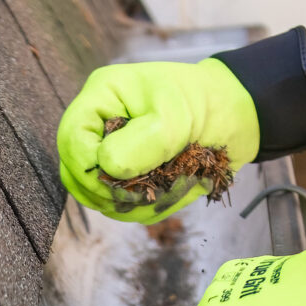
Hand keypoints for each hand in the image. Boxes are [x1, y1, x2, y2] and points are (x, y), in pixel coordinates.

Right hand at [56, 59, 259, 223]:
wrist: (234, 117)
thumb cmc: (205, 103)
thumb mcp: (176, 116)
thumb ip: (141, 142)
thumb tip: (107, 167)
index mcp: (102, 98)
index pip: (71, 139)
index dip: (89, 166)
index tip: (122, 176)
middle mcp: (100, 127)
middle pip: (76, 174)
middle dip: (112, 190)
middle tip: (150, 187)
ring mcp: (112, 154)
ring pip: (100, 198)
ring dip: (136, 202)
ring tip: (172, 183)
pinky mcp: (129, 177)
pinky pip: (126, 208)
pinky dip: (150, 207)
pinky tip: (174, 189)